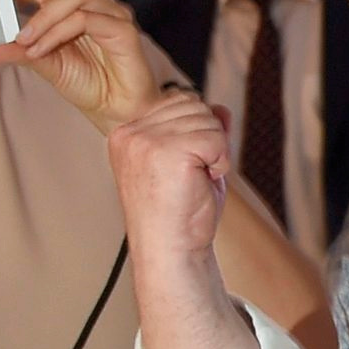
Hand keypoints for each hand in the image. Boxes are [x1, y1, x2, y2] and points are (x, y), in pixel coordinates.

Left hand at [0, 0, 161, 130]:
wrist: (115, 108)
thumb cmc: (86, 80)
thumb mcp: (42, 63)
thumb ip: (17, 51)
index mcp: (70, 5)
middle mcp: (92, 2)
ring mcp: (111, 12)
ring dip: (43, 16)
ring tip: (24, 39)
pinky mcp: (123, 29)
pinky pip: (85, 19)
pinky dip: (57, 33)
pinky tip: (40, 50)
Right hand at [108, 91, 234, 264]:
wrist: (172, 248)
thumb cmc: (180, 210)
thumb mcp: (190, 160)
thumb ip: (200, 130)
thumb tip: (221, 108)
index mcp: (127, 133)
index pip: (180, 101)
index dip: (199, 132)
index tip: (185, 165)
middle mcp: (131, 133)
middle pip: (197, 106)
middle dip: (210, 140)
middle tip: (193, 175)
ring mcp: (146, 141)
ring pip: (209, 121)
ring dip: (216, 152)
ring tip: (195, 179)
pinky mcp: (167, 152)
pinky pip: (217, 139)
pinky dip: (221, 162)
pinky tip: (202, 182)